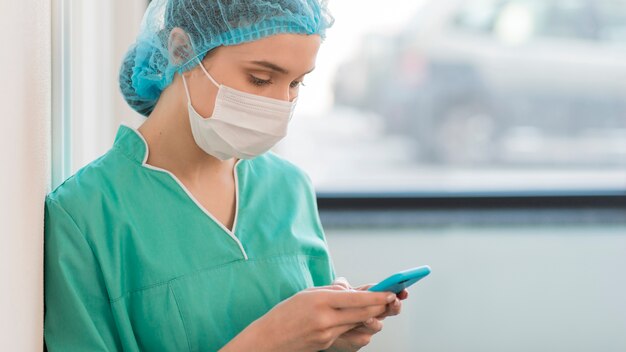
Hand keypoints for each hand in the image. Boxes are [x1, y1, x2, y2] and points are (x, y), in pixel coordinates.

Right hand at [224, 285, 395, 351]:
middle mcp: (326, 319)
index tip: (390, 292)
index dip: (377, 296)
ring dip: (372, 317)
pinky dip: (359, 326)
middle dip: (381, 307)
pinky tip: (363, 320)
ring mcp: (328, 335)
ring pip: (360, 325)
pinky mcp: (328, 345)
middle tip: (393, 300)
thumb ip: (332, 291)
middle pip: (363, 313)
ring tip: (379, 308)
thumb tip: (352, 289)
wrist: (268, 340)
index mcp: (320, 301)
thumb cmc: (285, 312)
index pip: (357, 299)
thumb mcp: (307, 293)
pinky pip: (350, 334)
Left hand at [322, 277, 408, 351]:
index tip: (403, 291)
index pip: (387, 292)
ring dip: (373, 321)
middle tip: (393, 301)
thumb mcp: (336, 293)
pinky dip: (358, 334)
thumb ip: (341, 287)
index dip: (397, 291)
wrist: (325, 327)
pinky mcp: (359, 339)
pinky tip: (352, 330)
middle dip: (393, 306)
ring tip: (367, 318)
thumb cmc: (335, 307)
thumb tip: (343, 282)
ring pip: (377, 325)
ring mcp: (368, 326)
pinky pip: (363, 338)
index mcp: (370, 298)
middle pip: (389, 309)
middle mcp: (373, 312)